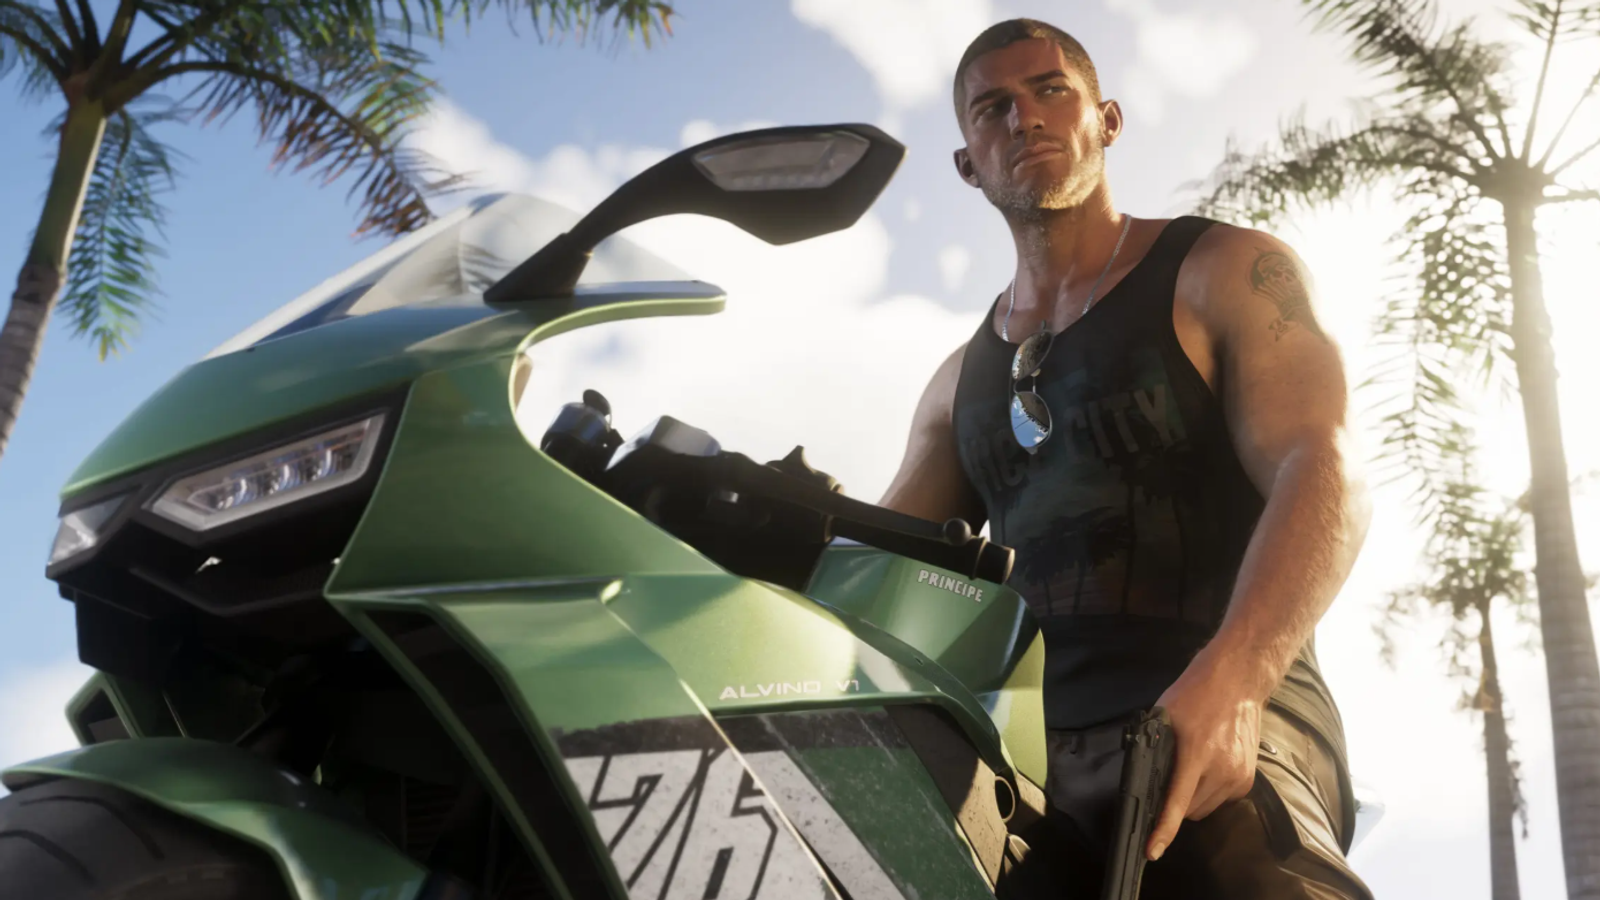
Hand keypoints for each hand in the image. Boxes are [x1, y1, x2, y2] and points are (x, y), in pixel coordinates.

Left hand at [1145, 651, 1264, 860]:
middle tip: (1168, 778)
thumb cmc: (1194, 695)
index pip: (1177, 803)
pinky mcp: (1247, 779)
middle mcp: (1221, 770)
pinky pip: (1221, 800)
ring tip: (1190, 768)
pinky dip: (1209, 792)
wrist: (1238, 683)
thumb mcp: (1164, 717)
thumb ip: (1156, 749)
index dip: (1163, 830)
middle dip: (1174, 805)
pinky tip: (1207, 768)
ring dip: (1193, 799)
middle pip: (1190, 811)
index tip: (1152, 850)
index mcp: (1196, 754)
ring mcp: (1238, 777)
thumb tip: (1144, 776)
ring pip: (1206, 808)